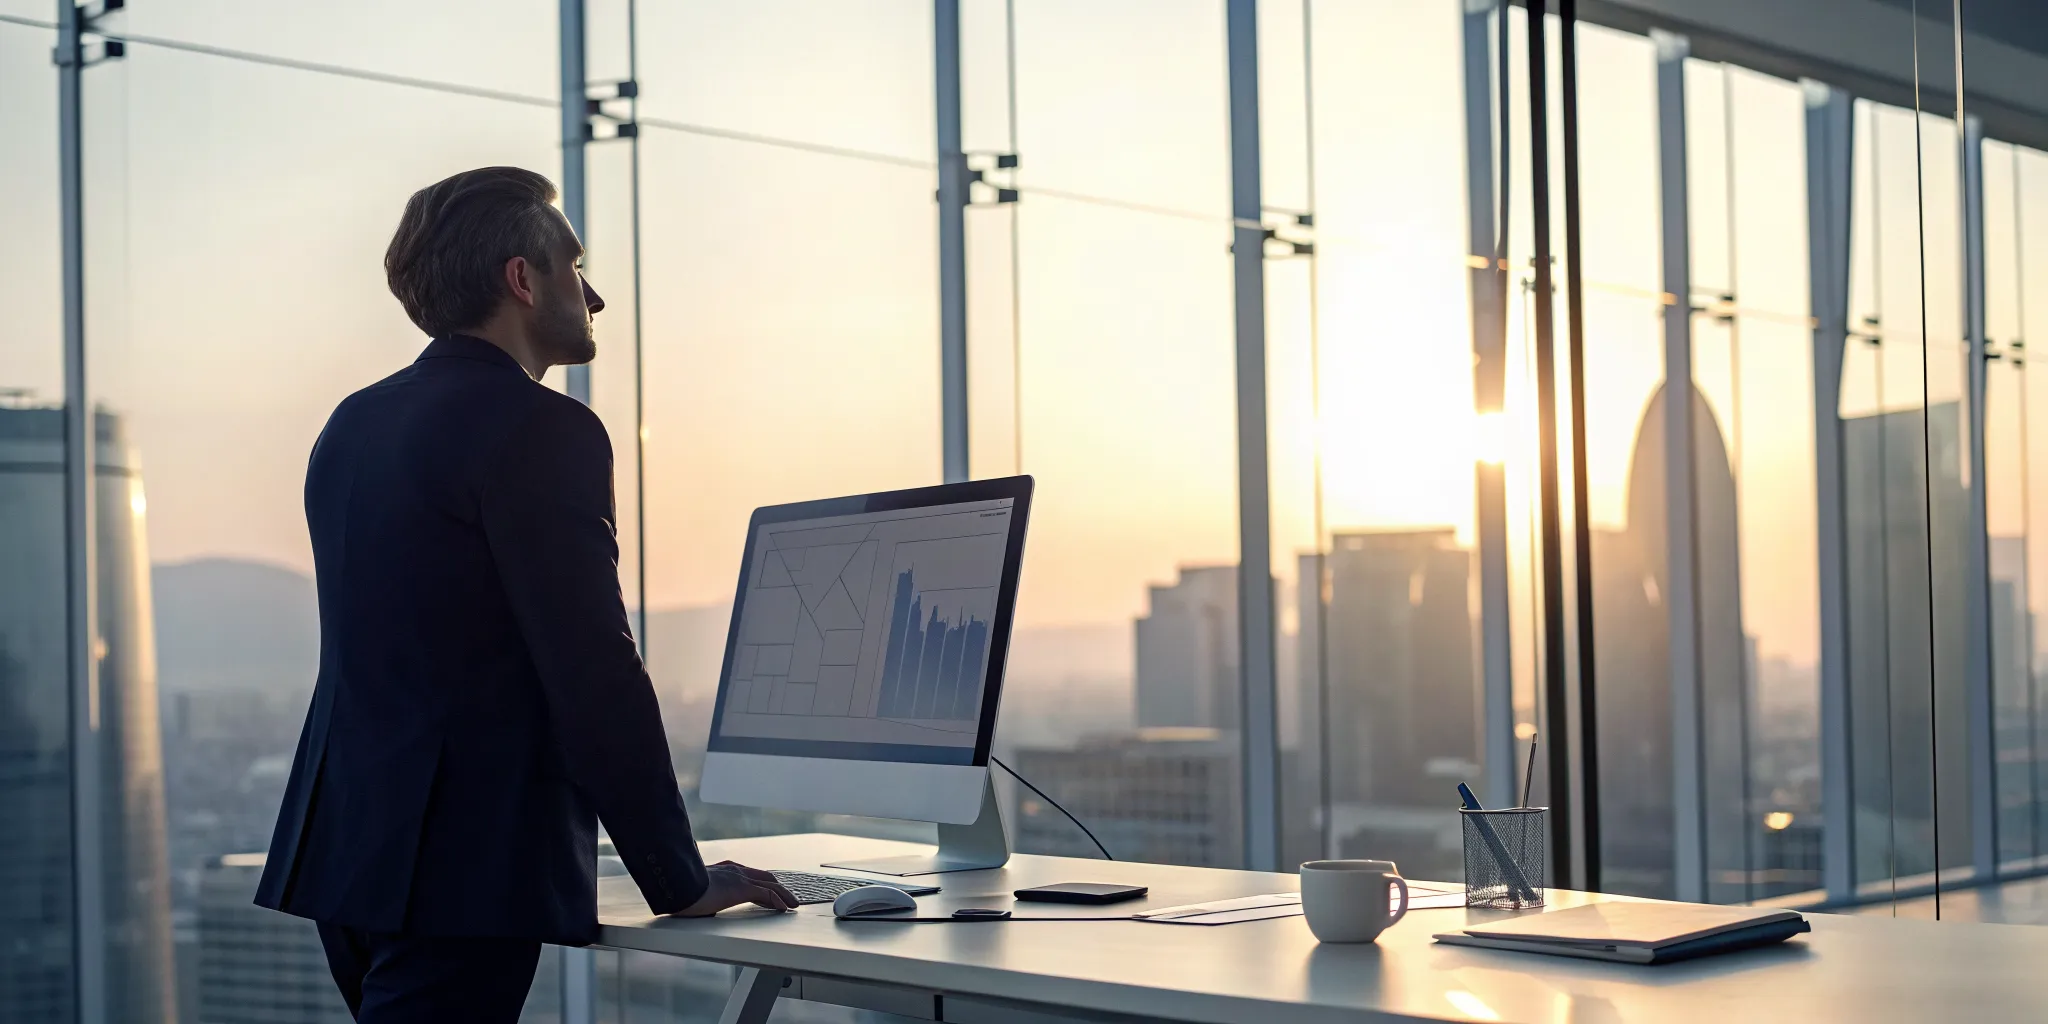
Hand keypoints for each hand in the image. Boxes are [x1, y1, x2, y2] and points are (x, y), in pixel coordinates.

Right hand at [670, 860, 797, 916]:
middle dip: (779, 888)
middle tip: (789, 898)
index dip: (763, 883)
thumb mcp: (693, 891)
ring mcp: (739, 878)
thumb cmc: (679, 890)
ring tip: (794, 904)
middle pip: (765, 878)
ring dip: (784, 895)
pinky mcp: (741, 889)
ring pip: (771, 885)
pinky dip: (778, 901)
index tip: (771, 892)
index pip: (750, 875)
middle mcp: (734, 871)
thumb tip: (702, 907)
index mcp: (724, 870)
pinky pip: (767, 895)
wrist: (673, 884)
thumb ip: (703, 895)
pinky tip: (785, 909)